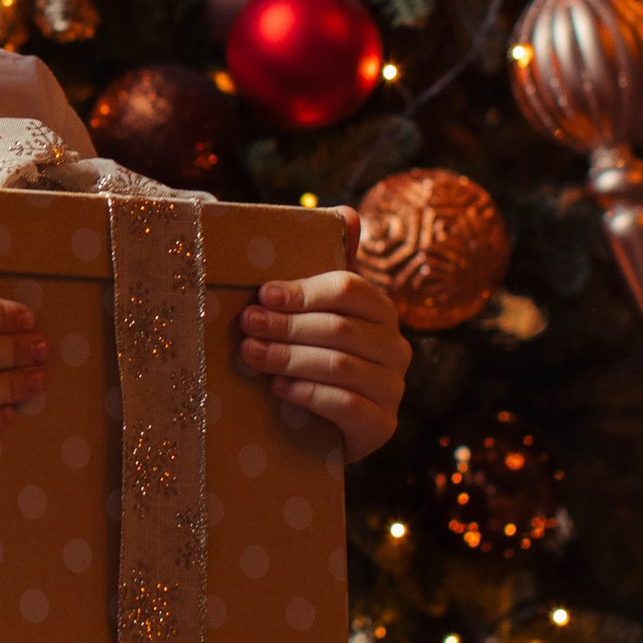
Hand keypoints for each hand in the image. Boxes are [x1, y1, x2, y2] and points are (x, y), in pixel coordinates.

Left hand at [233, 214, 411, 464]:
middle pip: (340, 328)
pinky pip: (347, 404)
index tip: (262, 294)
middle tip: (247, 326)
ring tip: (251, 356)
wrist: (318, 428)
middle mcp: (396, 348)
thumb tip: (348, 213)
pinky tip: (279, 389)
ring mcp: (393, 389)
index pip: (350, 289)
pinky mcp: (382, 426)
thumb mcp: (314, 313)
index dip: (303, 290)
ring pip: (340, 365)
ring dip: (289, 358)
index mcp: (381, 312)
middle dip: (287, 325)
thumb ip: (326, 268)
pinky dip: (308, 394)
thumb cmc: (311, 358)